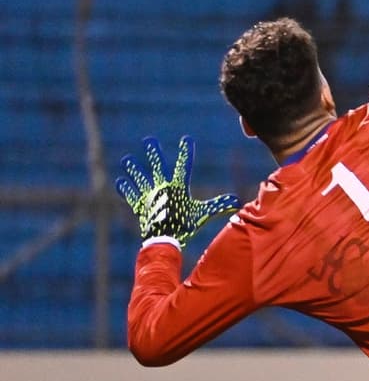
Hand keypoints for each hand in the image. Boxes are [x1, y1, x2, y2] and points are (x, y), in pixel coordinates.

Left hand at [116, 136, 238, 246]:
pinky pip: (132, 195)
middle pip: (157, 167)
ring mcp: (150, 197)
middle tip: (148, 140)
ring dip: (134, 169)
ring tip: (127, 159)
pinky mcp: (141, 206)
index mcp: (178, 188)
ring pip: (141, 179)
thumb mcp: (203, 214)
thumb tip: (236, 200)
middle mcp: (162, 189)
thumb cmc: (185, 226)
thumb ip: (218, 205)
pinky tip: (121, 181)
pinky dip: (126, 189)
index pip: (184, 167)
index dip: (186, 153)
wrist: (164, 240)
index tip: (186, 140)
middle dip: (154, 154)